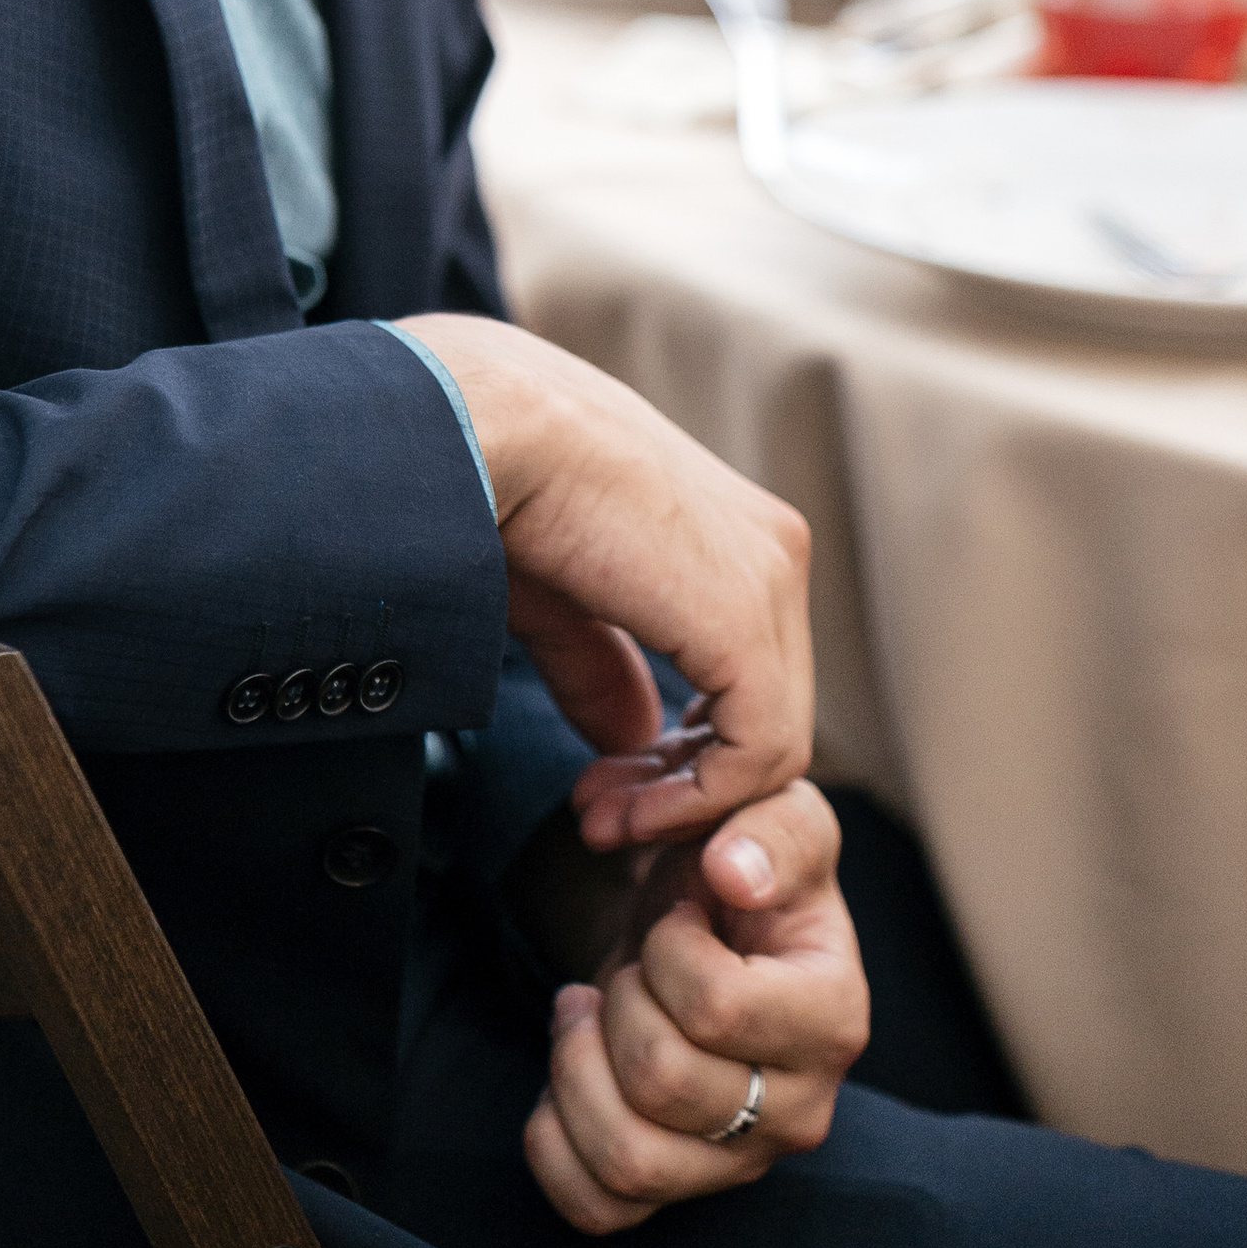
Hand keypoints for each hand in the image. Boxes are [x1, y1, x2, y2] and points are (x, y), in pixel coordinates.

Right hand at [405, 313, 813, 830]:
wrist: (476, 426)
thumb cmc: (495, 482)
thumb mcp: (556, 594)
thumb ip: (600, 663)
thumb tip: (629, 737)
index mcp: (731, 529)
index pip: (745, 674)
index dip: (679, 751)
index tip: (596, 789)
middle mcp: (771, 547)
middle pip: (764, 710)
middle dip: (680, 783)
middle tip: (596, 817)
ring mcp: (770, 578)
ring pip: (770, 741)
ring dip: (683, 804)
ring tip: (600, 821)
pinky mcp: (746, 619)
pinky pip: (759, 752)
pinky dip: (694, 802)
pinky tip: (624, 811)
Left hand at [523, 780, 866, 1232]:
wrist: (707, 922)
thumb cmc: (742, 870)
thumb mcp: (776, 817)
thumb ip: (772, 828)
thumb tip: (736, 871)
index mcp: (834, 1019)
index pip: (717, 1009)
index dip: (666, 952)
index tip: (676, 922)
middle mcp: (801, 1109)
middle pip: (661, 1081)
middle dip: (618, 1001)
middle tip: (629, 968)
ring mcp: (738, 1163)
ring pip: (626, 1159)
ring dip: (576, 1067)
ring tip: (585, 1012)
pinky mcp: (679, 1192)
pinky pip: (596, 1207)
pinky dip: (554, 1139)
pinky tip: (571, 1071)